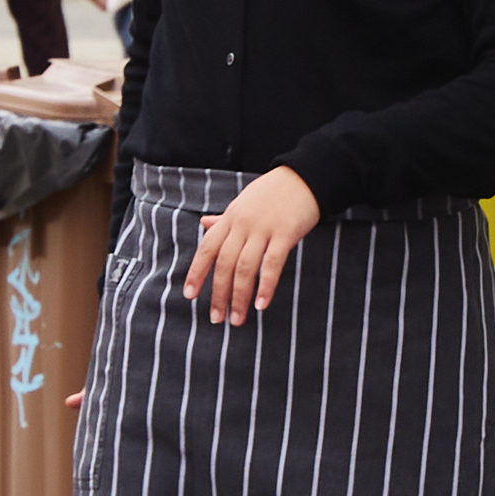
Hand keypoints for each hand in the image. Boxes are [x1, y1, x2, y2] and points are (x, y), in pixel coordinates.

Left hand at [181, 167, 324, 324]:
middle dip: (218, 294)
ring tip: (237, 319)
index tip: (189, 295)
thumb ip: (224, 218)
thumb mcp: (243, 202)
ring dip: (239, 296)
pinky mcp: (285, 233)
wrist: (304, 176)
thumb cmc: (272, 191)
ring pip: (245, 267)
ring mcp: (263, 228)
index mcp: (230, 218)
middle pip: (224, 263)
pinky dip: (265, 285)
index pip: (207, 249)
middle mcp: (243, 224)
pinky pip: (272, 263)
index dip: (196, 273)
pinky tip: (261, 304)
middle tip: (216, 318)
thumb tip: (203, 224)